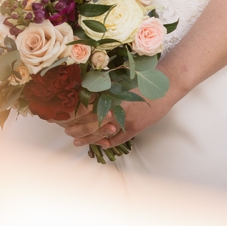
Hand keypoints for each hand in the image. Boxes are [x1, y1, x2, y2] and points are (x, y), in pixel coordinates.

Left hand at [61, 87, 180, 148]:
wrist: (163, 86)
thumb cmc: (142, 81)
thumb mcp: (120, 82)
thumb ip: (106, 90)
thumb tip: (88, 91)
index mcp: (109, 94)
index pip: (85, 106)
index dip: (73, 114)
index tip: (63, 117)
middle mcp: (114, 106)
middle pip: (89, 121)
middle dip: (76, 128)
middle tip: (66, 132)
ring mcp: (124, 118)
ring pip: (100, 132)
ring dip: (87, 137)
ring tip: (76, 141)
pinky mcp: (134, 127)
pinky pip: (117, 139)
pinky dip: (107, 143)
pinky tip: (100, 144)